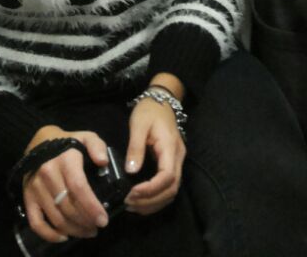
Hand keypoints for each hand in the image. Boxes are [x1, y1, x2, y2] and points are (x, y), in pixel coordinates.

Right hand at [20, 126, 110, 245]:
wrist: (38, 142)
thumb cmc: (67, 143)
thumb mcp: (86, 137)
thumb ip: (97, 146)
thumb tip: (103, 162)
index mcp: (65, 161)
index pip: (79, 188)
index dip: (91, 207)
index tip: (103, 220)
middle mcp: (48, 176)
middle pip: (68, 207)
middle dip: (85, 222)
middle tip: (96, 228)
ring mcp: (36, 189)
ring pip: (55, 217)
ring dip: (73, 230)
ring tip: (86, 232)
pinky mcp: (27, 198)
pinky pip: (36, 222)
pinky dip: (49, 235)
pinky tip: (64, 237)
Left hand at [124, 97, 184, 216]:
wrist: (161, 100)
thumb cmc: (149, 111)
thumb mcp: (138, 125)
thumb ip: (135, 147)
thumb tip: (131, 171)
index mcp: (169, 147)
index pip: (167, 176)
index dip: (150, 189)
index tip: (131, 193)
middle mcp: (178, 157)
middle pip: (172, 188)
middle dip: (151, 200)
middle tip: (128, 203)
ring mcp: (177, 161)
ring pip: (172, 191)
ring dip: (153, 203)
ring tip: (132, 205)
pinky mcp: (172, 164)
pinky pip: (168, 187)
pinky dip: (156, 199)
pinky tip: (141, 201)